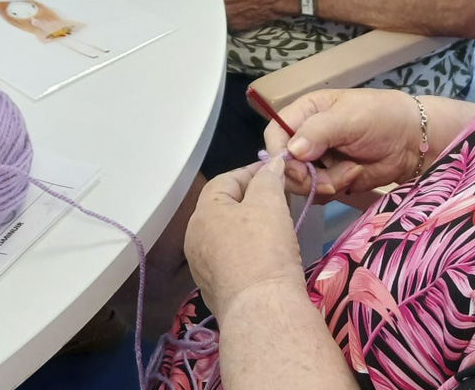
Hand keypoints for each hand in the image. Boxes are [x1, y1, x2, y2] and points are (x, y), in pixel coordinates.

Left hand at [185, 157, 307, 321]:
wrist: (262, 311)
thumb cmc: (262, 249)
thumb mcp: (268, 202)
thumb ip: (268, 177)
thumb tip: (272, 164)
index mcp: (203, 213)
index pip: (226, 180)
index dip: (253, 172)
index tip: (277, 172)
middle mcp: (195, 239)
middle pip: (224, 207)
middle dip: (251, 199)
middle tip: (279, 197)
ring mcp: (203, 267)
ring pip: (228, 234)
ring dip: (250, 226)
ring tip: (277, 224)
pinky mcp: (217, 290)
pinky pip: (232, 259)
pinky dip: (249, 250)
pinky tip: (268, 254)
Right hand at [266, 88, 424, 198]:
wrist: (412, 141)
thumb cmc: (381, 117)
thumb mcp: (350, 118)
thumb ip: (320, 131)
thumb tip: (292, 150)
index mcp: (305, 112)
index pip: (275, 133)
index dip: (279, 153)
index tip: (296, 168)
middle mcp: (305, 136)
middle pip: (284, 164)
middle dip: (306, 176)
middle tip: (330, 177)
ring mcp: (317, 160)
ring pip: (300, 182)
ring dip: (324, 183)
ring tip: (351, 171)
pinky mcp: (329, 179)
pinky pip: (317, 193)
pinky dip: (334, 189)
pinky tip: (353, 176)